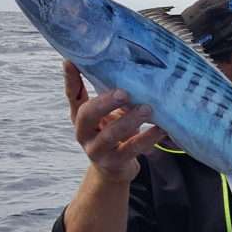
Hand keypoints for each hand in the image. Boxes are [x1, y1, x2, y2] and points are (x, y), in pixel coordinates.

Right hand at [64, 61, 164, 182]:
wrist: (115, 169)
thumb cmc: (113, 133)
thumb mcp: (108, 114)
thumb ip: (109, 96)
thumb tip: (123, 65)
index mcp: (80, 117)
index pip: (72, 95)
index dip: (70, 80)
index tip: (71, 61)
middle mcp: (84, 133)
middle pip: (87, 115)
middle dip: (105, 103)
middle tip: (124, 93)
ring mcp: (97, 150)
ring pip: (110, 135)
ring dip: (129, 121)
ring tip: (147, 109)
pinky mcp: (114, 163)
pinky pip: (132, 149)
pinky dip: (147, 138)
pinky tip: (160, 129)